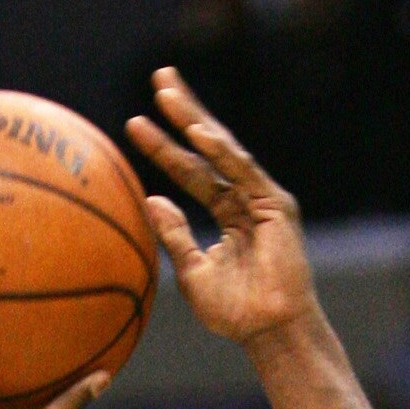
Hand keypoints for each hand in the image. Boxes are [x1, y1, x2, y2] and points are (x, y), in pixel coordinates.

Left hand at [126, 66, 316, 347]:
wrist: (270, 331)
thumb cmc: (234, 312)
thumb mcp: (192, 272)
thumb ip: (174, 236)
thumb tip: (150, 199)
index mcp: (225, 211)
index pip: (190, 170)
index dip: (163, 146)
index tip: (134, 124)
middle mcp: (243, 196)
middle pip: (209, 145)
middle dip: (185, 110)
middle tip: (159, 77)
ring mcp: (260, 197)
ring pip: (223, 149)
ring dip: (195, 119)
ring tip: (167, 94)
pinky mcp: (275, 204)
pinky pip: (243, 170)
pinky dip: (221, 150)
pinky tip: (198, 130)